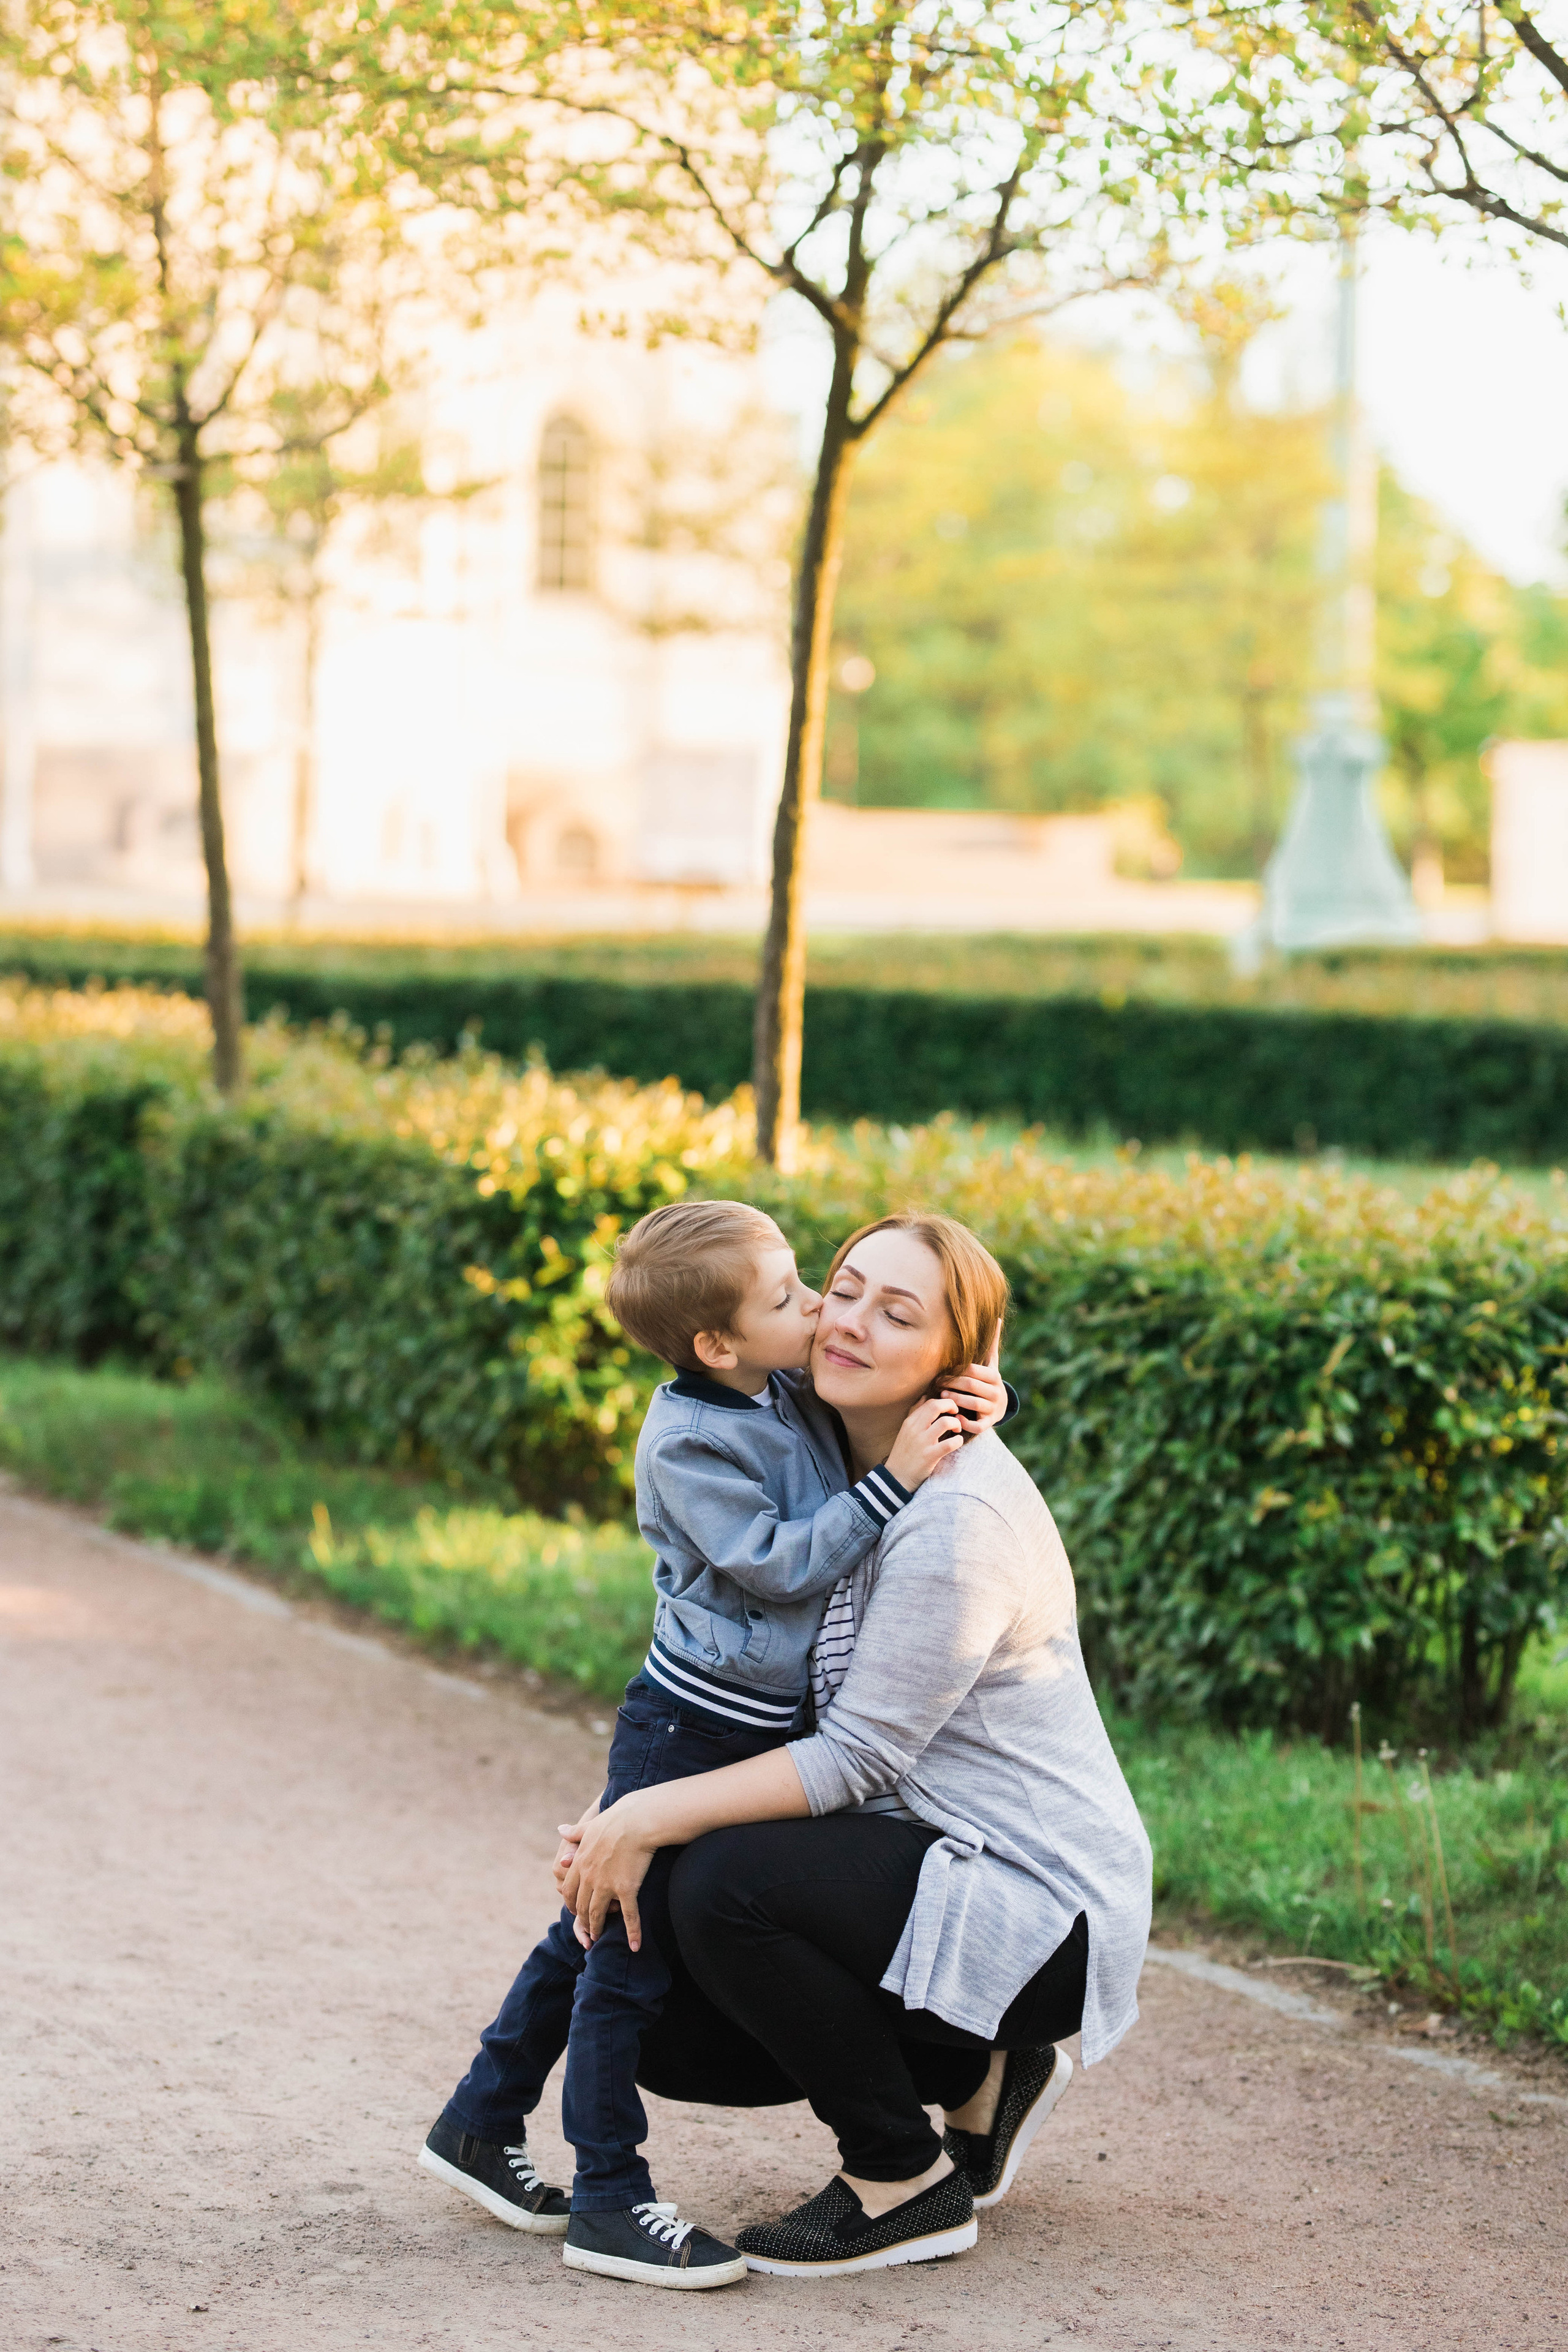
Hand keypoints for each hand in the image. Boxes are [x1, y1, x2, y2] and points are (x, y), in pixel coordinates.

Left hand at [559, 1790, 660, 1950]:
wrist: (637, 1819)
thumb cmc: (616, 1818)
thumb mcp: (590, 1825)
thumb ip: (574, 1832)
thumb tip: (559, 1829)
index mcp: (580, 1861)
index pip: (570, 1889)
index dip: (571, 1903)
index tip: (575, 1911)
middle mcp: (589, 1876)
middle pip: (582, 1905)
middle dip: (583, 1920)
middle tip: (586, 1931)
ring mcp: (606, 1884)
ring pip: (597, 1913)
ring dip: (597, 1928)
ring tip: (598, 1938)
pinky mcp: (626, 1889)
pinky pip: (629, 1916)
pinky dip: (632, 1932)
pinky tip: (634, 1946)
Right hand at [886, 1392, 964, 1490]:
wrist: (896, 1477)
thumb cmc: (904, 1453)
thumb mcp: (906, 1430)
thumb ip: (915, 1414)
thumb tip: (925, 1396)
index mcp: (910, 1421)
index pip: (929, 1401)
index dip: (944, 1402)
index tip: (949, 1409)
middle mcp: (915, 1429)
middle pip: (936, 1406)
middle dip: (951, 1406)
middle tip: (956, 1413)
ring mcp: (922, 1442)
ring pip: (945, 1422)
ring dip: (956, 1423)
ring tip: (957, 1430)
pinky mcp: (929, 1456)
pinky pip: (949, 1444)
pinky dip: (958, 1441)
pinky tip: (957, 1442)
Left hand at [941, 1329, 1007, 1433]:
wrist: (1000, 1405)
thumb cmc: (988, 1380)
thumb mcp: (991, 1363)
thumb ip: (990, 1344)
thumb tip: (997, 1318)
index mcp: (994, 1376)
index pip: (973, 1370)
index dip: (956, 1370)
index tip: (942, 1371)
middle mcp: (995, 1392)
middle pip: (971, 1386)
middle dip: (952, 1384)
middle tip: (937, 1383)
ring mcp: (993, 1409)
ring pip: (973, 1405)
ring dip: (955, 1400)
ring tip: (941, 1397)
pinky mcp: (989, 1423)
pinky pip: (977, 1426)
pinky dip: (965, 1423)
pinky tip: (954, 1417)